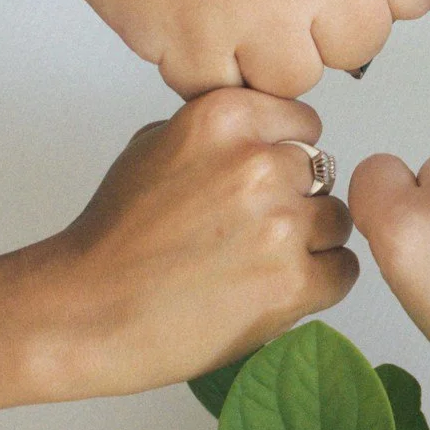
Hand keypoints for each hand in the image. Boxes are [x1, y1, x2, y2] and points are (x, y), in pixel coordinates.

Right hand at [11, 90, 357, 398]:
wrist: (86, 312)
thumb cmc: (113, 238)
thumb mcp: (154, 146)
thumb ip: (220, 134)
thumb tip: (269, 137)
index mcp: (225, 118)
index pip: (305, 124)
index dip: (286, 157)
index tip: (262, 183)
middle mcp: (258, 164)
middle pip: (323, 175)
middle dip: (296, 201)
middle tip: (250, 233)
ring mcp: (280, 224)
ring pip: (338, 222)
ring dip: (311, 243)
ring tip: (257, 264)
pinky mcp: (292, 283)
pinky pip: (342, 271)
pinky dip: (317, 284)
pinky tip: (271, 290)